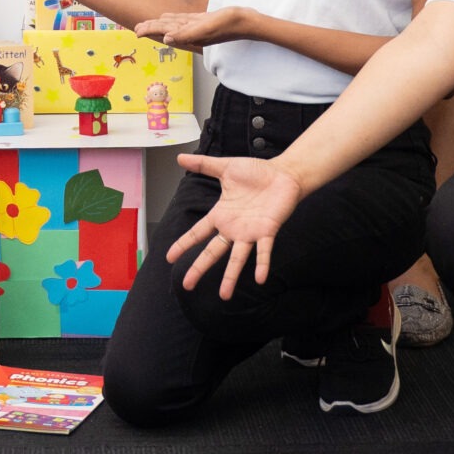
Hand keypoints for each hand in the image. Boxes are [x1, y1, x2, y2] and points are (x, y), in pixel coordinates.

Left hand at [134, 6, 252, 51]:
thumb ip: (186, 34)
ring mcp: (196, 26)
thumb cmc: (229, 24)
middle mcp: (191, 32)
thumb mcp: (206, 27)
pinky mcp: (203, 21)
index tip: (137, 31)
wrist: (248, 22)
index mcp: (189, 35)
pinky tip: (167, 18)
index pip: (164, 32)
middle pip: (166, 29)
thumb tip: (166, 38)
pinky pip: (184, 20)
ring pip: (173, 24)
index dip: (150, 31)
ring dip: (159, 24)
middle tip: (136, 28)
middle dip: (151, 28)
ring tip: (146, 24)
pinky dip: (173, 19)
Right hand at [166, 153, 304, 298]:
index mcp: (222, 215)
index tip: (169, 257)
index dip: (184, 244)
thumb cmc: (257, 172)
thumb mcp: (225, 167)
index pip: (198, 232)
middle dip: (199, 268)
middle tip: (187, 285)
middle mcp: (234, 228)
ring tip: (224, 296)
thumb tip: (179, 157)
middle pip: (213, 252)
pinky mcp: (268, 231)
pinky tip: (259, 278)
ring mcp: (250, 232)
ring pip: (237, 259)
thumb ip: (203, 165)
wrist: (284, 174)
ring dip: (231, 277)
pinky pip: (264, 251)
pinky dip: (262, 264)